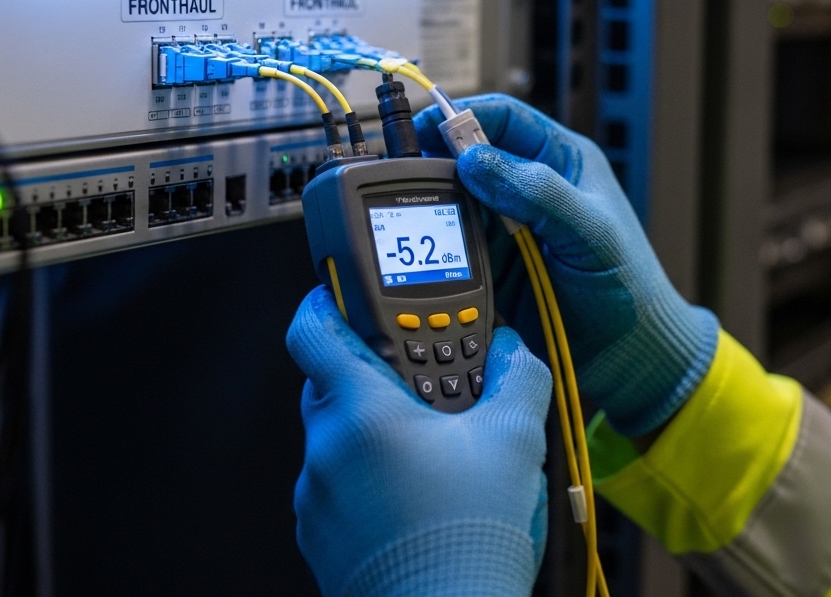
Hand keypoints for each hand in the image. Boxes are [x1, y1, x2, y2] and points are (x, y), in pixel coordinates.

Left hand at [287, 287, 550, 596]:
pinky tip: (421, 496)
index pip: (313, 328)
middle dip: (378, 373)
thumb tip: (513, 351)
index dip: (327, 298)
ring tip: (439, 448)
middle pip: (332, 382)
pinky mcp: (321, 540)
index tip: (348, 289)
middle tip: (428, 379)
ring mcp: (317, 500)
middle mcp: (325, 451)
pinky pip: (341, 488)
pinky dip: (372, 480)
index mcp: (360, 412)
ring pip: (339, 439)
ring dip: (379, 432)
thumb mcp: (516, 441)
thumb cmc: (469, 538)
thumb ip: (517, 377)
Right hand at [414, 94, 718, 435]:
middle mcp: (529, 189)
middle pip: (468, 157)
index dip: (462, 117)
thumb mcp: (591, 232)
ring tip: (417, 216)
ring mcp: (508, 228)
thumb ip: (539, 192)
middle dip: (438, 163)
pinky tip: (429, 254)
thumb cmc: (630, 287)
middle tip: (409, 177)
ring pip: (454, 201)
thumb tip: (478, 159)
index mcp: (561, 161)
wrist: (626, 354)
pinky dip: (438, 247)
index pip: (504, 118)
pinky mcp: (492, 265)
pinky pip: (454, 245)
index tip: (427, 128)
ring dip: (435, 208)